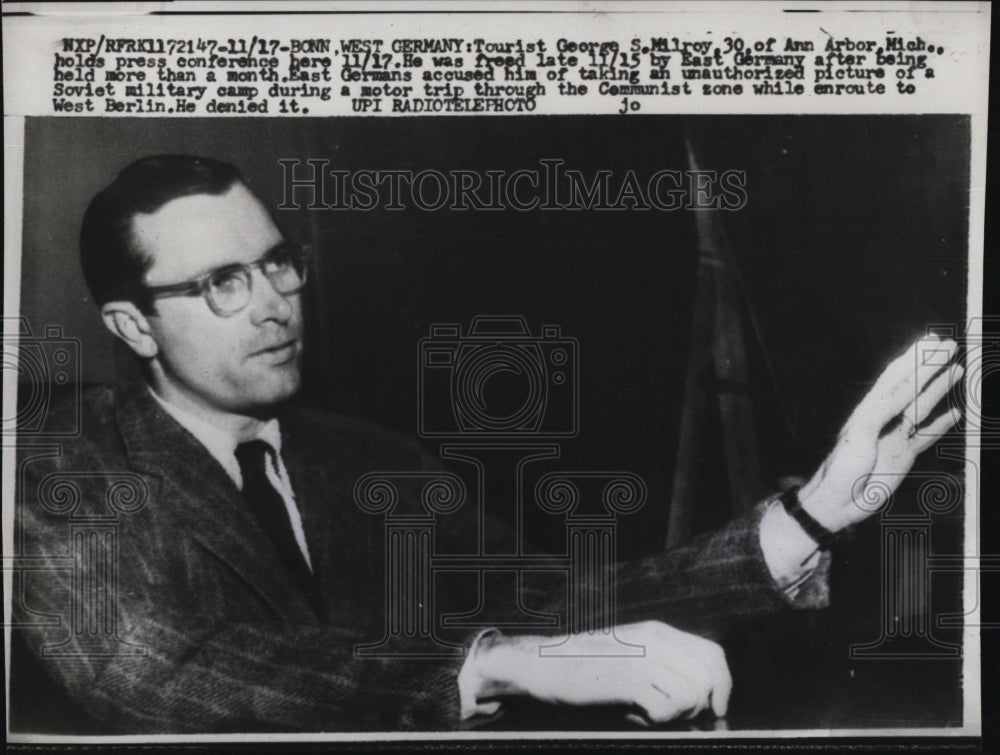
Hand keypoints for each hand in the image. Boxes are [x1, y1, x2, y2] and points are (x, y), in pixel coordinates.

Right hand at [469, 620, 730, 724]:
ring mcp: (643, 659)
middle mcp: (656, 640)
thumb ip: (667, 671)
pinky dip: (656, 720)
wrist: (545, 664)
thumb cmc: (590, 668)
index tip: (717, 709)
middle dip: (700, 705)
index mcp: (659, 632)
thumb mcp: (633, 659)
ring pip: (692, 695)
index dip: (723, 685)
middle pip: (709, 677)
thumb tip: (707, 704)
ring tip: (651, 712)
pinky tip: (636, 714)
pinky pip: (666, 710)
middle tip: (676, 716)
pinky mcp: (628, 680)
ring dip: (677, 714)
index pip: (713, 654)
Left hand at [798, 334, 963, 532]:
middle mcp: (885, 418)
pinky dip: (942, 423)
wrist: (838, 502)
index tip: (932, 341)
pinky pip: (927, 435)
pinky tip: (955, 412)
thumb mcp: (861, 435)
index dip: (914, 358)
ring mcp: (896, 435)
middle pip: (911, 384)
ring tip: (958, 369)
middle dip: (930, 364)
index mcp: (870, 409)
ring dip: (940, 387)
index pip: (896, 377)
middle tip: (950, 344)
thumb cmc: (842, 469)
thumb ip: (883, 410)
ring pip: (923, 406)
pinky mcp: (904, 455)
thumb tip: (907, 387)